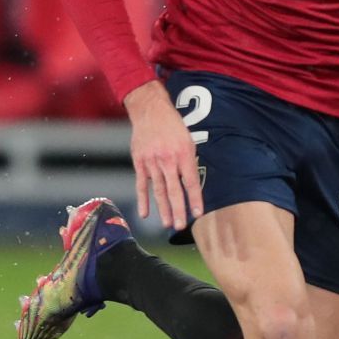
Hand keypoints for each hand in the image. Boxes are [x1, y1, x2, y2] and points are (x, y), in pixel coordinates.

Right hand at [124, 82, 204, 230]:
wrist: (150, 111)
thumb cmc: (173, 126)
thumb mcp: (188, 140)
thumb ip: (189, 162)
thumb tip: (191, 185)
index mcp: (183, 154)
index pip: (191, 182)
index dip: (195, 199)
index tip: (198, 214)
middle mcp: (168, 160)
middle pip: (174, 190)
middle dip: (178, 210)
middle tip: (180, 226)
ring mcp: (152, 162)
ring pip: (158, 190)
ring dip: (163, 209)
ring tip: (167, 224)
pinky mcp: (139, 162)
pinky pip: (142, 184)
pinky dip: (143, 200)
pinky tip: (145, 213)